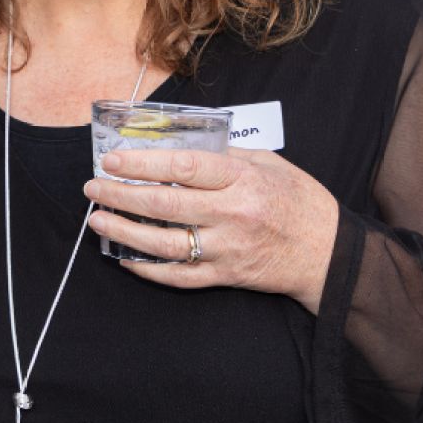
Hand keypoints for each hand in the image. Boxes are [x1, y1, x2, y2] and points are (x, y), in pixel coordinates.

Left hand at [83, 147, 338, 312]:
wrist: (328, 253)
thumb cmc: (298, 201)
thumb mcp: (269, 163)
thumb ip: (226, 155)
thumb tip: (178, 145)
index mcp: (242, 179)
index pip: (184, 167)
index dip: (144, 163)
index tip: (113, 160)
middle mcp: (232, 214)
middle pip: (165, 204)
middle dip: (121, 195)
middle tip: (93, 187)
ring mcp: (227, 249)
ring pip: (165, 242)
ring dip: (125, 231)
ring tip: (98, 220)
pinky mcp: (226, 276)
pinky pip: (179, 276)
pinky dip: (148, 269)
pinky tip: (125, 256)